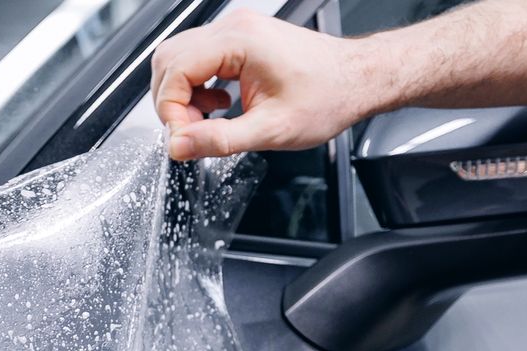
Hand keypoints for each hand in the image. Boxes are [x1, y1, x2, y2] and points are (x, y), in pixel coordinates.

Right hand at [151, 9, 377, 159]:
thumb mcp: (271, 129)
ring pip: (179, 58)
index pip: (176, 71)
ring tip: (207, 119)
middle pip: (169, 59)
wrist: (357, 80)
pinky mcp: (239, 40)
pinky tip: (218, 105)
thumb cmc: (328, 96)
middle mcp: (235, 28)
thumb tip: (179, 146)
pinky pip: (197, 58)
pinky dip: (197, 87)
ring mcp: (236, 30)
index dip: (171, 110)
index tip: (184, 137)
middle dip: (171, 101)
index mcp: (241, 41)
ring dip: (183, 95)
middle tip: (191, 130)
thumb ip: (219, 140)